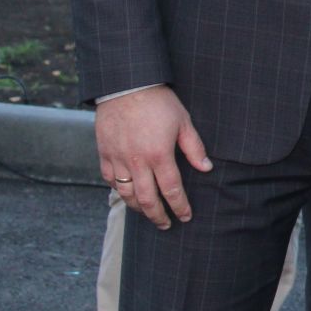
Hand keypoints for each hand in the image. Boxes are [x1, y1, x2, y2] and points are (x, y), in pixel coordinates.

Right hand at [94, 86, 211, 229]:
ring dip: (138, 208)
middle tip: (166, 225)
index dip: (180, 206)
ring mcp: (118, 159)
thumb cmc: (159, 102)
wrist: (127, 86)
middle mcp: (136, 162)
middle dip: (158, 216)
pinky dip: (118, 191)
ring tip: (148, 213)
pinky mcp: (104, 154)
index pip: (172, 190)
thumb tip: (206, 168)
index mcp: (159, 155)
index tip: (186, 217)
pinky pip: (109, 180)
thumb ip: (194, 148)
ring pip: (126, 194)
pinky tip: (127, 194)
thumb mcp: (183, 122)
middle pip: (147, 199)